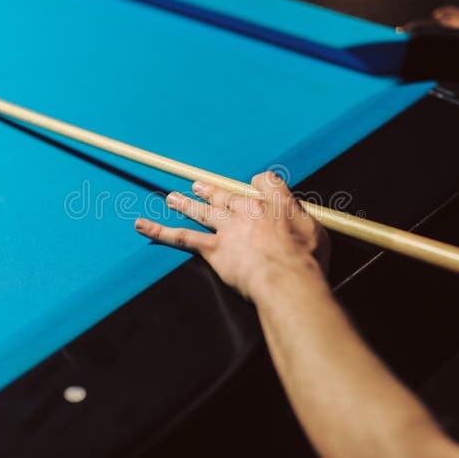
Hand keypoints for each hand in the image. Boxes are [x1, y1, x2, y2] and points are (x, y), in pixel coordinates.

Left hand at [134, 171, 329, 300]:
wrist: (285, 276)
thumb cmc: (305, 259)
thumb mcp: (316, 230)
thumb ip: (303, 219)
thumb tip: (300, 220)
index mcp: (274, 204)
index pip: (264, 183)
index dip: (259, 185)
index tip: (256, 186)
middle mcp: (247, 211)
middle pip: (226, 194)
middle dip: (211, 190)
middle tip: (199, 185)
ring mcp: (227, 228)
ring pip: (201, 211)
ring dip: (185, 203)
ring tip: (172, 198)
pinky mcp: (213, 248)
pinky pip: (181, 237)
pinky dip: (159, 231)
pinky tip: (142, 225)